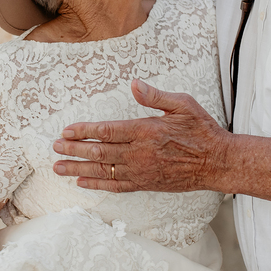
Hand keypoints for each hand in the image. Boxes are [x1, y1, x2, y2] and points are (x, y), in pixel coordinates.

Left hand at [52, 79, 228, 193]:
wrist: (217, 163)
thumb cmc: (202, 131)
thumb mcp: (183, 105)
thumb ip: (156, 96)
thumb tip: (135, 84)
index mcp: (146, 131)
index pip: (107, 131)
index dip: (84, 131)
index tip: (66, 131)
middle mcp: (140, 153)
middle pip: (99, 152)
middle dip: (74, 150)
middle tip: (54, 148)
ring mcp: (141, 171)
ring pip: (103, 171)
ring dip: (78, 168)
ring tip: (58, 167)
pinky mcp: (146, 184)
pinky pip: (116, 186)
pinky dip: (97, 185)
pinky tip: (82, 182)